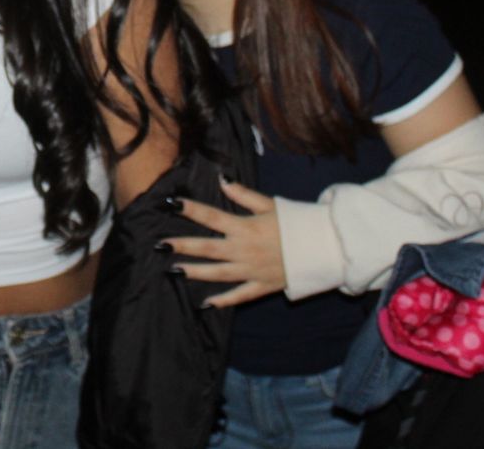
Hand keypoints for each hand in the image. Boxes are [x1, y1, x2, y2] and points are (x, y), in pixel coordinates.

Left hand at [164, 178, 284, 307]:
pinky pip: (239, 295)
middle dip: (183, 246)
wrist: (323, 248)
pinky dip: (223, 301)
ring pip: (218, 273)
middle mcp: (244, 250)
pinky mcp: (262, 285)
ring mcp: (252, 270)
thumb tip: (222, 179)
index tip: (171, 204)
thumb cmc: (297, 222)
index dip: (191, 209)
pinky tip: (206, 304)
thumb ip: (244, 195)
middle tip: (160, 244)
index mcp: (246, 227)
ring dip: (195, 272)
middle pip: (208, 248)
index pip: (212, 217)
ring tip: (174, 270)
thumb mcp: (270, 204)